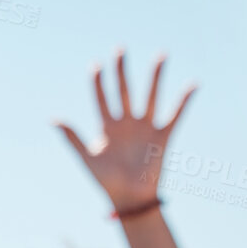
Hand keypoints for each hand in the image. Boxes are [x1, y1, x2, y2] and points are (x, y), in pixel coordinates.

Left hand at [56, 50, 195, 211]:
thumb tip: (53, 119)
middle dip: (122, 70)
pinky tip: (193, 84)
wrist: (129, 199)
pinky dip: (184, 101)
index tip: (96, 65)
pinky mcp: (162, 137)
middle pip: (125, 90)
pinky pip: (175, 115)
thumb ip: (72, 138)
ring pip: (151, 96)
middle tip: (121, 49)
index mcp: (107, 127)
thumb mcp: (86, 158)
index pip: (102, 98)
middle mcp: (127, 123)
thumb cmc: (106, 181)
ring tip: (161, 55)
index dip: (99, 82)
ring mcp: (145, 128)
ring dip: (156, 77)